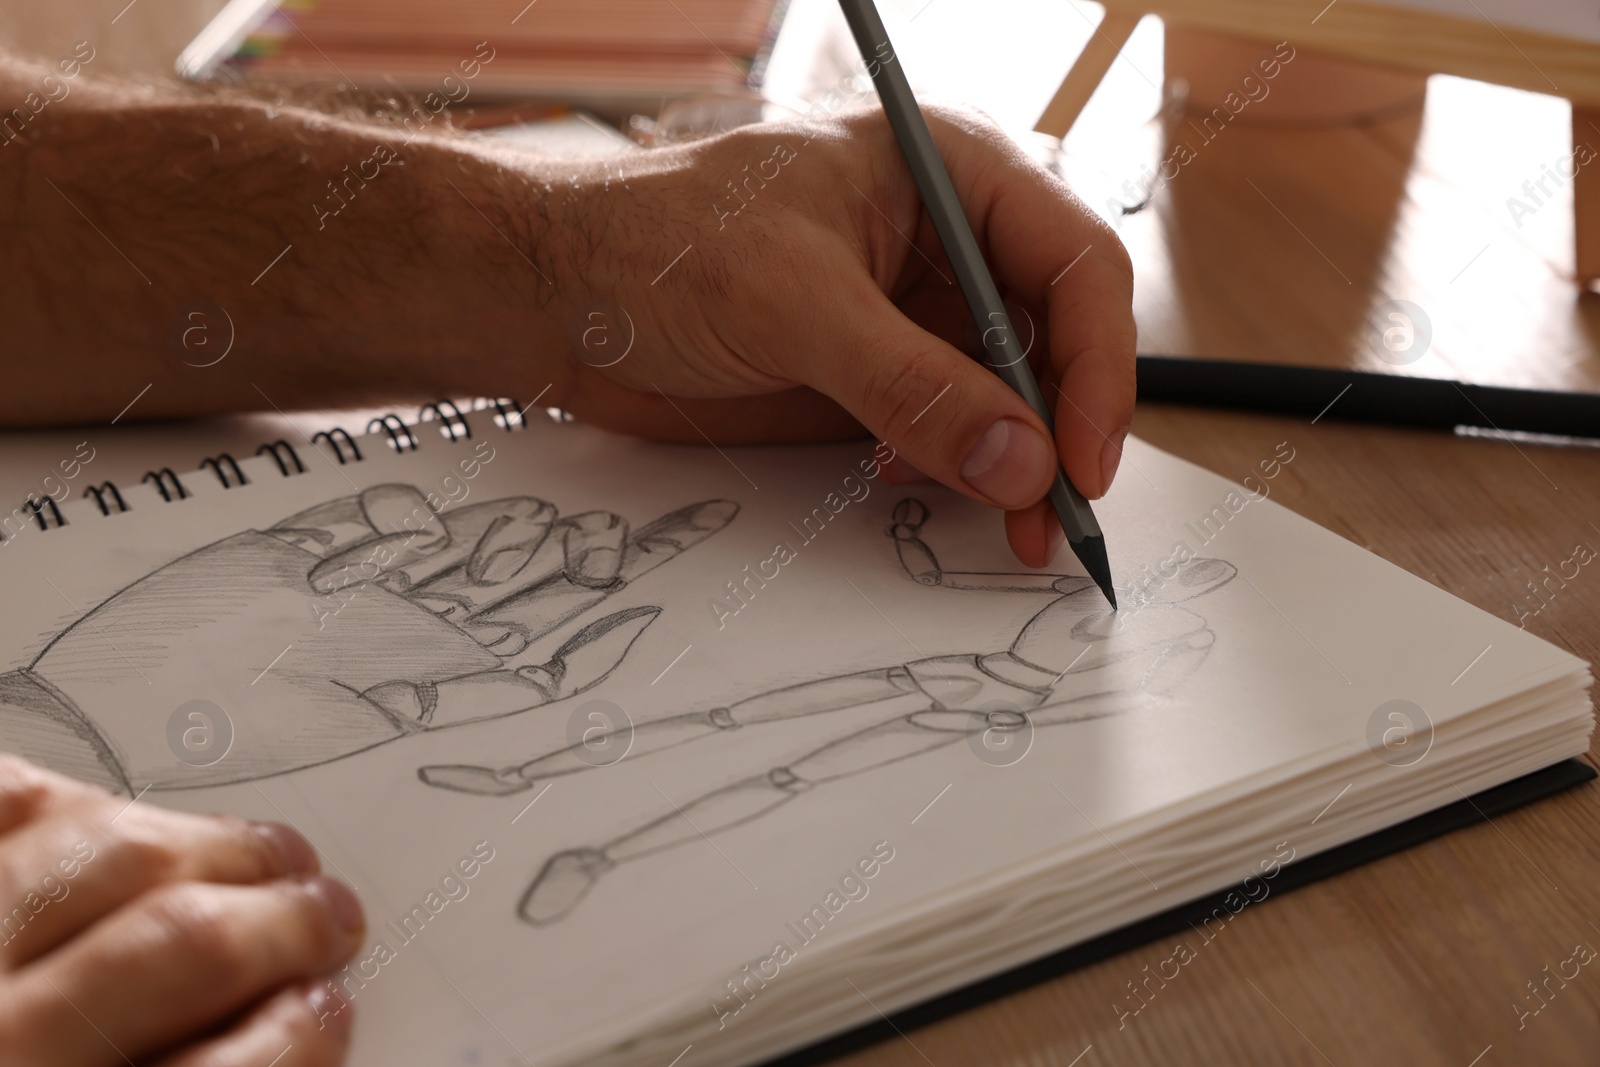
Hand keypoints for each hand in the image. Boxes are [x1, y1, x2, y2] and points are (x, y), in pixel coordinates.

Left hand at [0, 755, 362, 1065]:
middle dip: (286, 922)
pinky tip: (123, 820)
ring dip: (211, 846)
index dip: (296, 1035)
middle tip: (326, 917)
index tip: (324, 1011)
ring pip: (113, 849)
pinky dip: (77, 800)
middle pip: (185, 941)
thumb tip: (291, 1018)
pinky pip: (11, 798)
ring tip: (260, 855)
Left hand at [440, 105, 1134, 567]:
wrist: (555, 298)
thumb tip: (1020, 460)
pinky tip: (921, 485)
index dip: (1098, 365)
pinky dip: (959, 470)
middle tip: (1052, 516)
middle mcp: (947, 238)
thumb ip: (912, 384)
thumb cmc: (654, 243)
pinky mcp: (879, 373)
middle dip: (1062, 427)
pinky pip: (952, 429)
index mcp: (948, 168)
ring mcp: (915, 310)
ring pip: (1012, 393)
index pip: (1075, 261)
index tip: (1082, 458)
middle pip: (1059, 334)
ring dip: (1017, 463)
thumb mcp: (792, 303)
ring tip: (1008, 526)